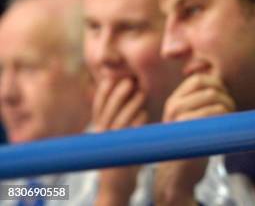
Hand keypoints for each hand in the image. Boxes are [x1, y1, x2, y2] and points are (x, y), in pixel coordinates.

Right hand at [93, 78, 147, 205]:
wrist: (116, 188)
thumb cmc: (120, 157)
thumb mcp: (114, 137)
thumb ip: (117, 118)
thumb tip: (127, 95)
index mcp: (99, 130)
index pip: (97, 107)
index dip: (105, 91)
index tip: (114, 77)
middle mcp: (101, 137)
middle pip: (107, 111)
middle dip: (118, 93)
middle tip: (130, 80)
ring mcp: (111, 147)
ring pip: (119, 122)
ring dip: (131, 105)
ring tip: (141, 93)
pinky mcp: (122, 156)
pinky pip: (130, 137)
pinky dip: (137, 124)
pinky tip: (144, 114)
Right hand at [154, 72, 235, 204]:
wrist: (177, 173)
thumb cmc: (190, 143)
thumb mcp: (190, 116)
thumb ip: (201, 100)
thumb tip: (223, 81)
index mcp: (174, 99)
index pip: (198, 79)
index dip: (217, 83)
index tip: (225, 95)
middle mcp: (173, 106)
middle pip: (209, 89)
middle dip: (226, 97)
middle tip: (231, 109)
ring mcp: (179, 119)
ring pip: (214, 100)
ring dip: (229, 108)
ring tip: (229, 119)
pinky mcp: (188, 132)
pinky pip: (214, 115)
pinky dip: (226, 118)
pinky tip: (226, 127)